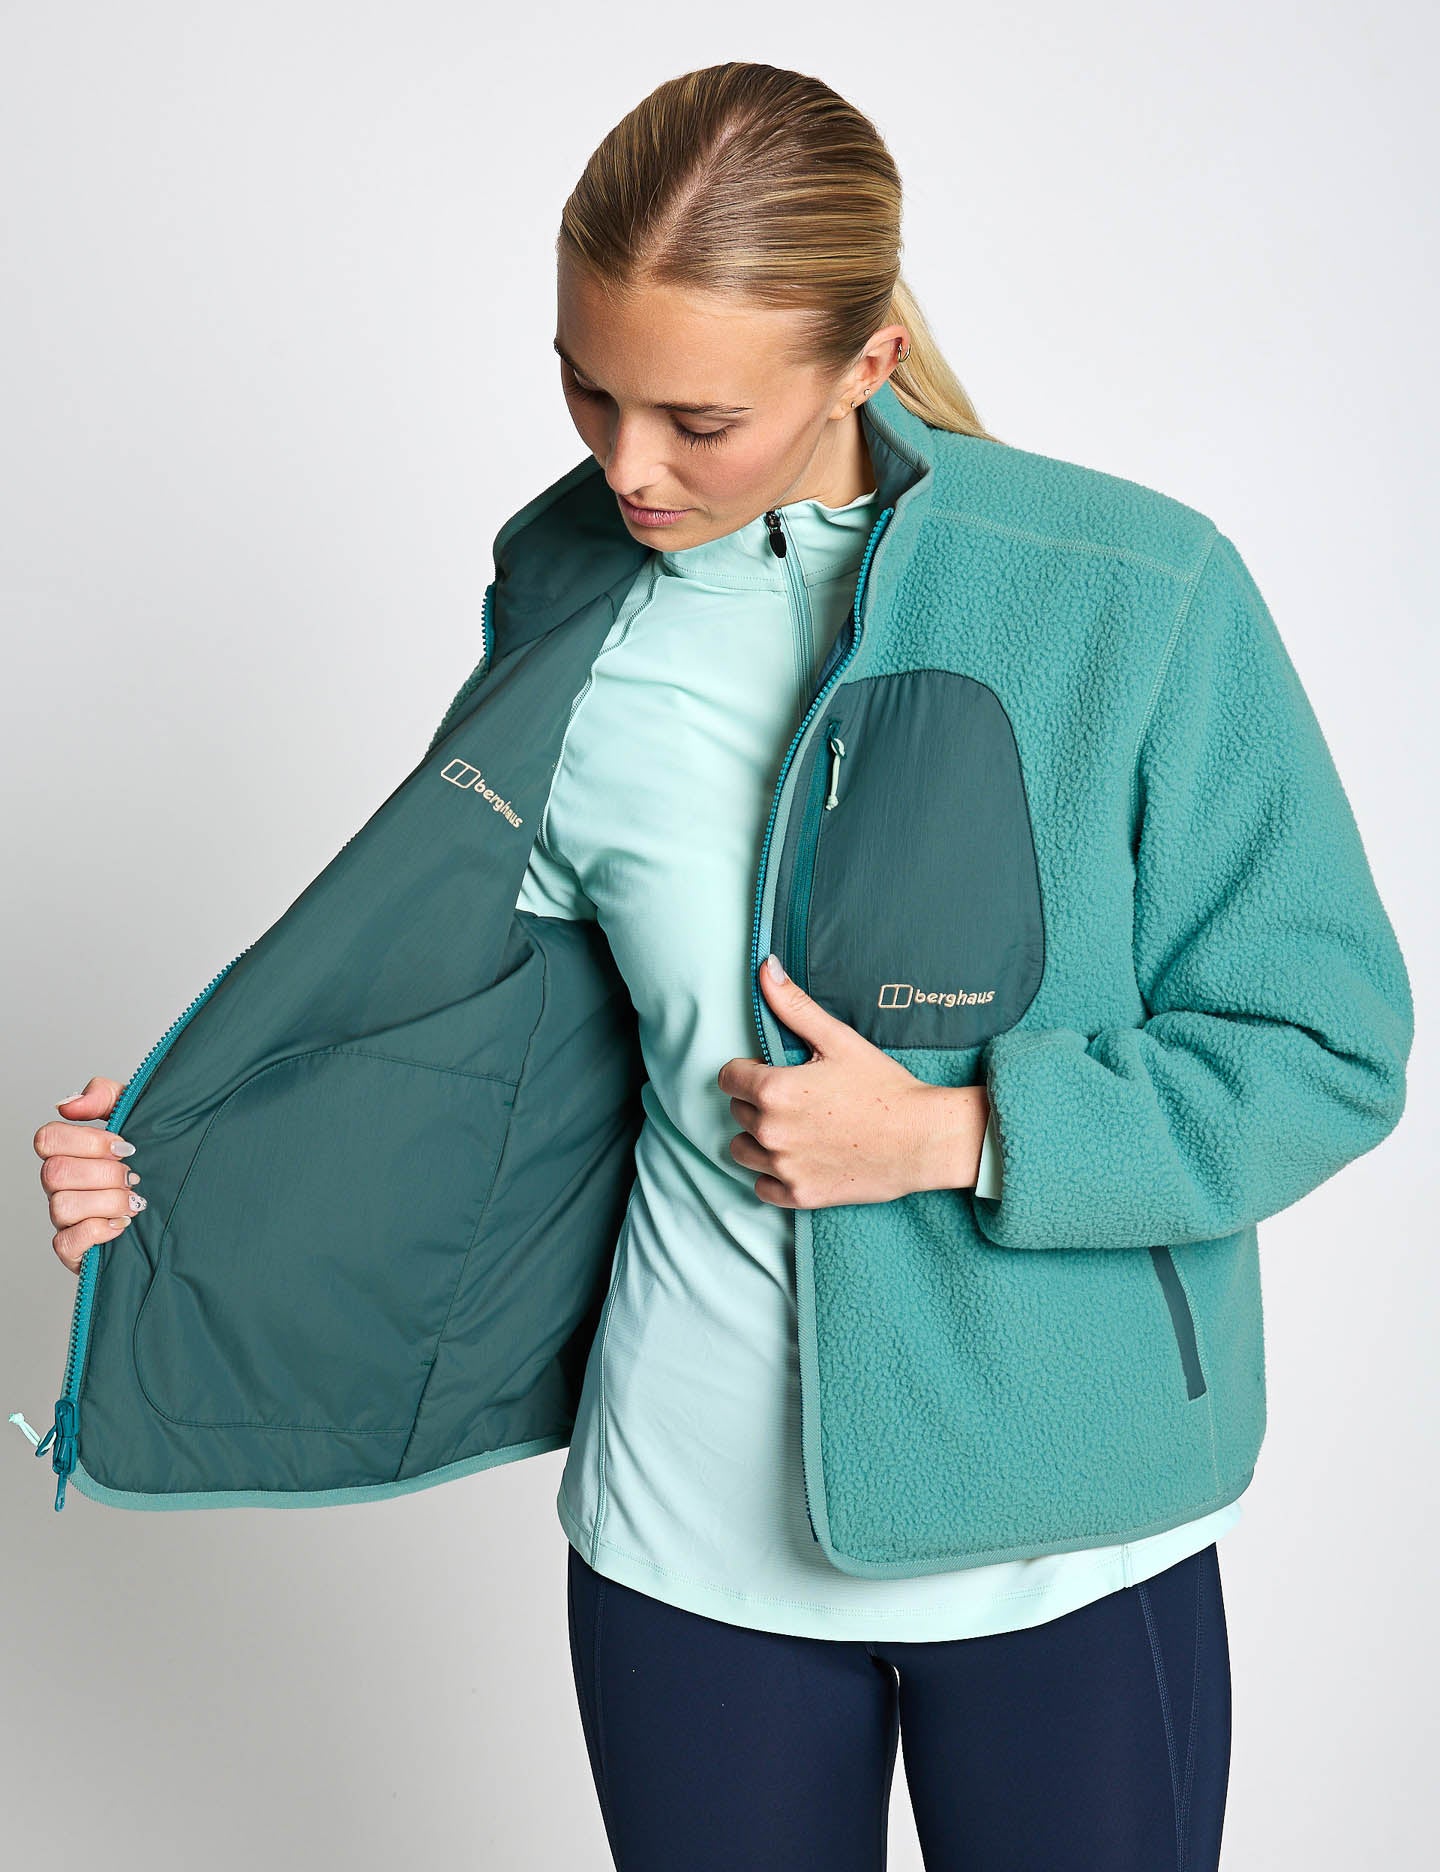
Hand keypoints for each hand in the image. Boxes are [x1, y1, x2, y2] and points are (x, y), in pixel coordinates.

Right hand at [34, 1077, 143, 1273]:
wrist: (181, 1207)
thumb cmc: (153, 1159)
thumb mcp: (139, 1116)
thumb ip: (105, 1097)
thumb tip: (68, 1104)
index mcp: (70, 1152)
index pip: (47, 1139)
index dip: (86, 1141)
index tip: (124, 1146)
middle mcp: (61, 1185)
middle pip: (54, 1173)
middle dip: (104, 1173)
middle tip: (134, 1176)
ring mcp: (65, 1218)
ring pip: (62, 1206)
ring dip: (107, 1202)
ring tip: (134, 1203)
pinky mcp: (74, 1250)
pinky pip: (66, 1243)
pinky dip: (98, 1232)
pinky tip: (123, 1225)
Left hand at [717, 954, 988, 1207]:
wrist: (922, 1139)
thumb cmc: (883, 1086)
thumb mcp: (838, 1039)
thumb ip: (794, 1006)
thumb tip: (765, 968)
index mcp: (775, 1090)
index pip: (728, 1078)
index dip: (749, 1071)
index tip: (773, 1072)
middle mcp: (771, 1132)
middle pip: (737, 1111)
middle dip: (759, 1102)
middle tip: (798, 1098)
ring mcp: (784, 1168)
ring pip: (743, 1149)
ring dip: (759, 1139)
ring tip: (794, 1128)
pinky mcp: (799, 1195)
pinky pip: (762, 1187)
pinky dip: (773, 1175)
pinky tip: (798, 1158)